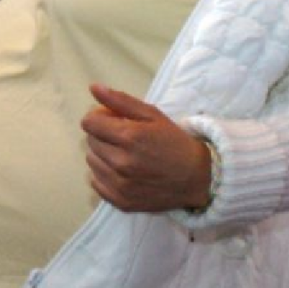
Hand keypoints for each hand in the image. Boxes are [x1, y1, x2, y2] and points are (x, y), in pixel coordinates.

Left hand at [81, 84, 211, 212]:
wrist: (198, 178)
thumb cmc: (174, 143)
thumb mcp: (153, 115)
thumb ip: (121, 101)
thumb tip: (93, 87)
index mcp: (129, 137)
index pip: (89, 123)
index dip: (99, 118)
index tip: (112, 120)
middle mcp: (120, 162)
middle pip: (90, 141)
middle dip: (103, 135)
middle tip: (124, 137)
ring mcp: (119, 184)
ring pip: (91, 161)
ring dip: (103, 155)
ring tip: (125, 154)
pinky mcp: (119, 200)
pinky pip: (95, 181)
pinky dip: (105, 174)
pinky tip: (123, 171)